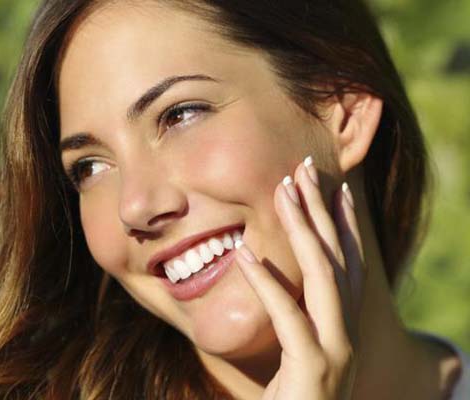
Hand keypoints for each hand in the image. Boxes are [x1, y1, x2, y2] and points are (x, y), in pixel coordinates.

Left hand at [234, 155, 365, 399]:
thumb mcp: (297, 356)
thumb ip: (295, 321)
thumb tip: (273, 281)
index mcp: (343, 328)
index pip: (351, 266)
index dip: (345, 226)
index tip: (336, 189)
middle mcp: (347, 334)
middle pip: (339, 259)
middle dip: (324, 211)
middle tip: (306, 169)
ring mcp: (335, 351)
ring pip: (323, 277)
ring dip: (303, 230)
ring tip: (283, 192)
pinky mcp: (313, 370)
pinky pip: (288, 317)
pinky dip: (266, 283)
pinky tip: (244, 255)